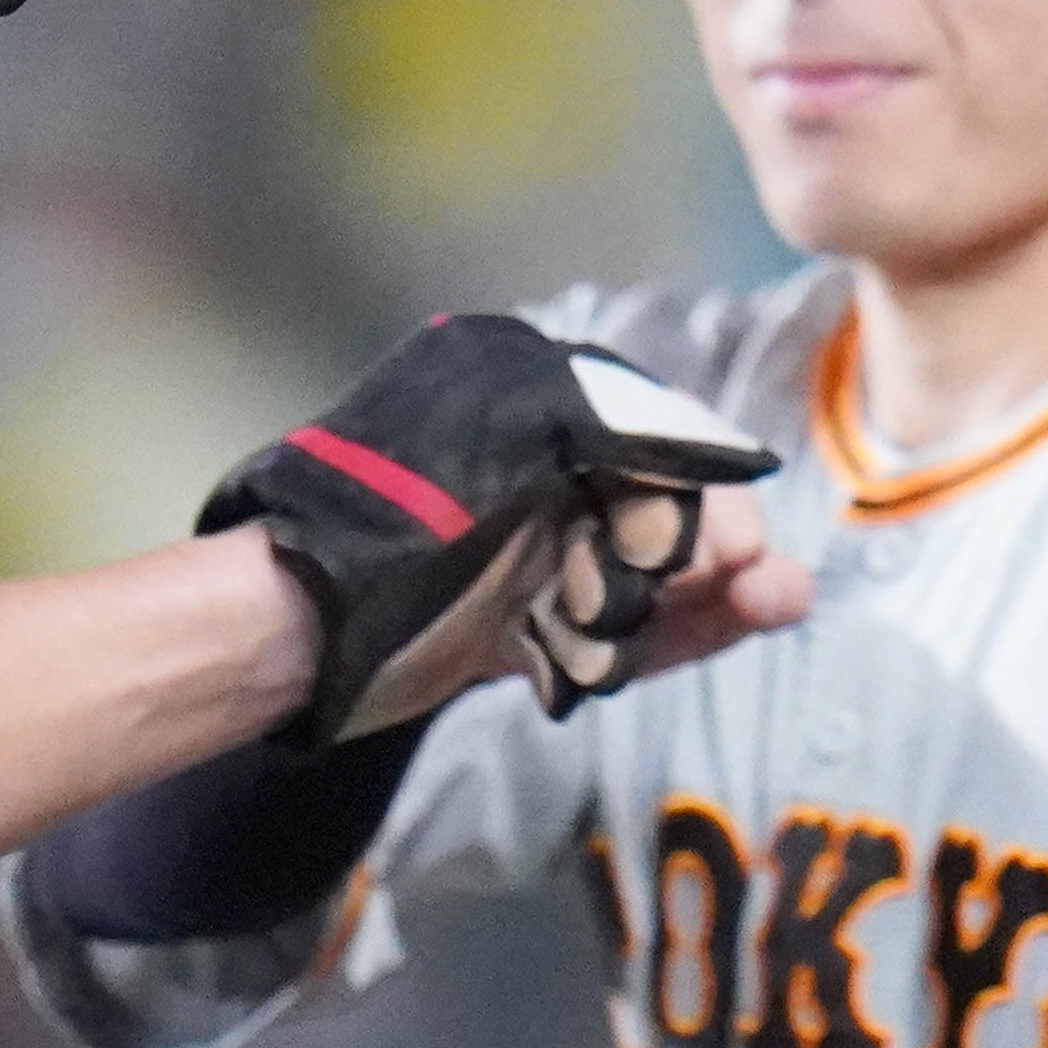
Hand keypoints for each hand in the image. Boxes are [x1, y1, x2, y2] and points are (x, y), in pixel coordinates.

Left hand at [200, 315, 780, 746]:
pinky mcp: (511, 626)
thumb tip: (718, 444)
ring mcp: (524, 552)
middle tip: (747, 590)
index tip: (734, 552)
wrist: (300, 619)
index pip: (658, 441)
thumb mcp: (509, 427)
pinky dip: (643, 647)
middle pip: (662, 514)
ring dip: (683, 606)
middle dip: (705, 556)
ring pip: (645, 580)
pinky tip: (672, 647)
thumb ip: (618, 422)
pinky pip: (607, 634)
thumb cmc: (397, 509)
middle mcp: (533, 470)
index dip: (707, 497)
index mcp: (530, 401)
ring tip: (716, 618)